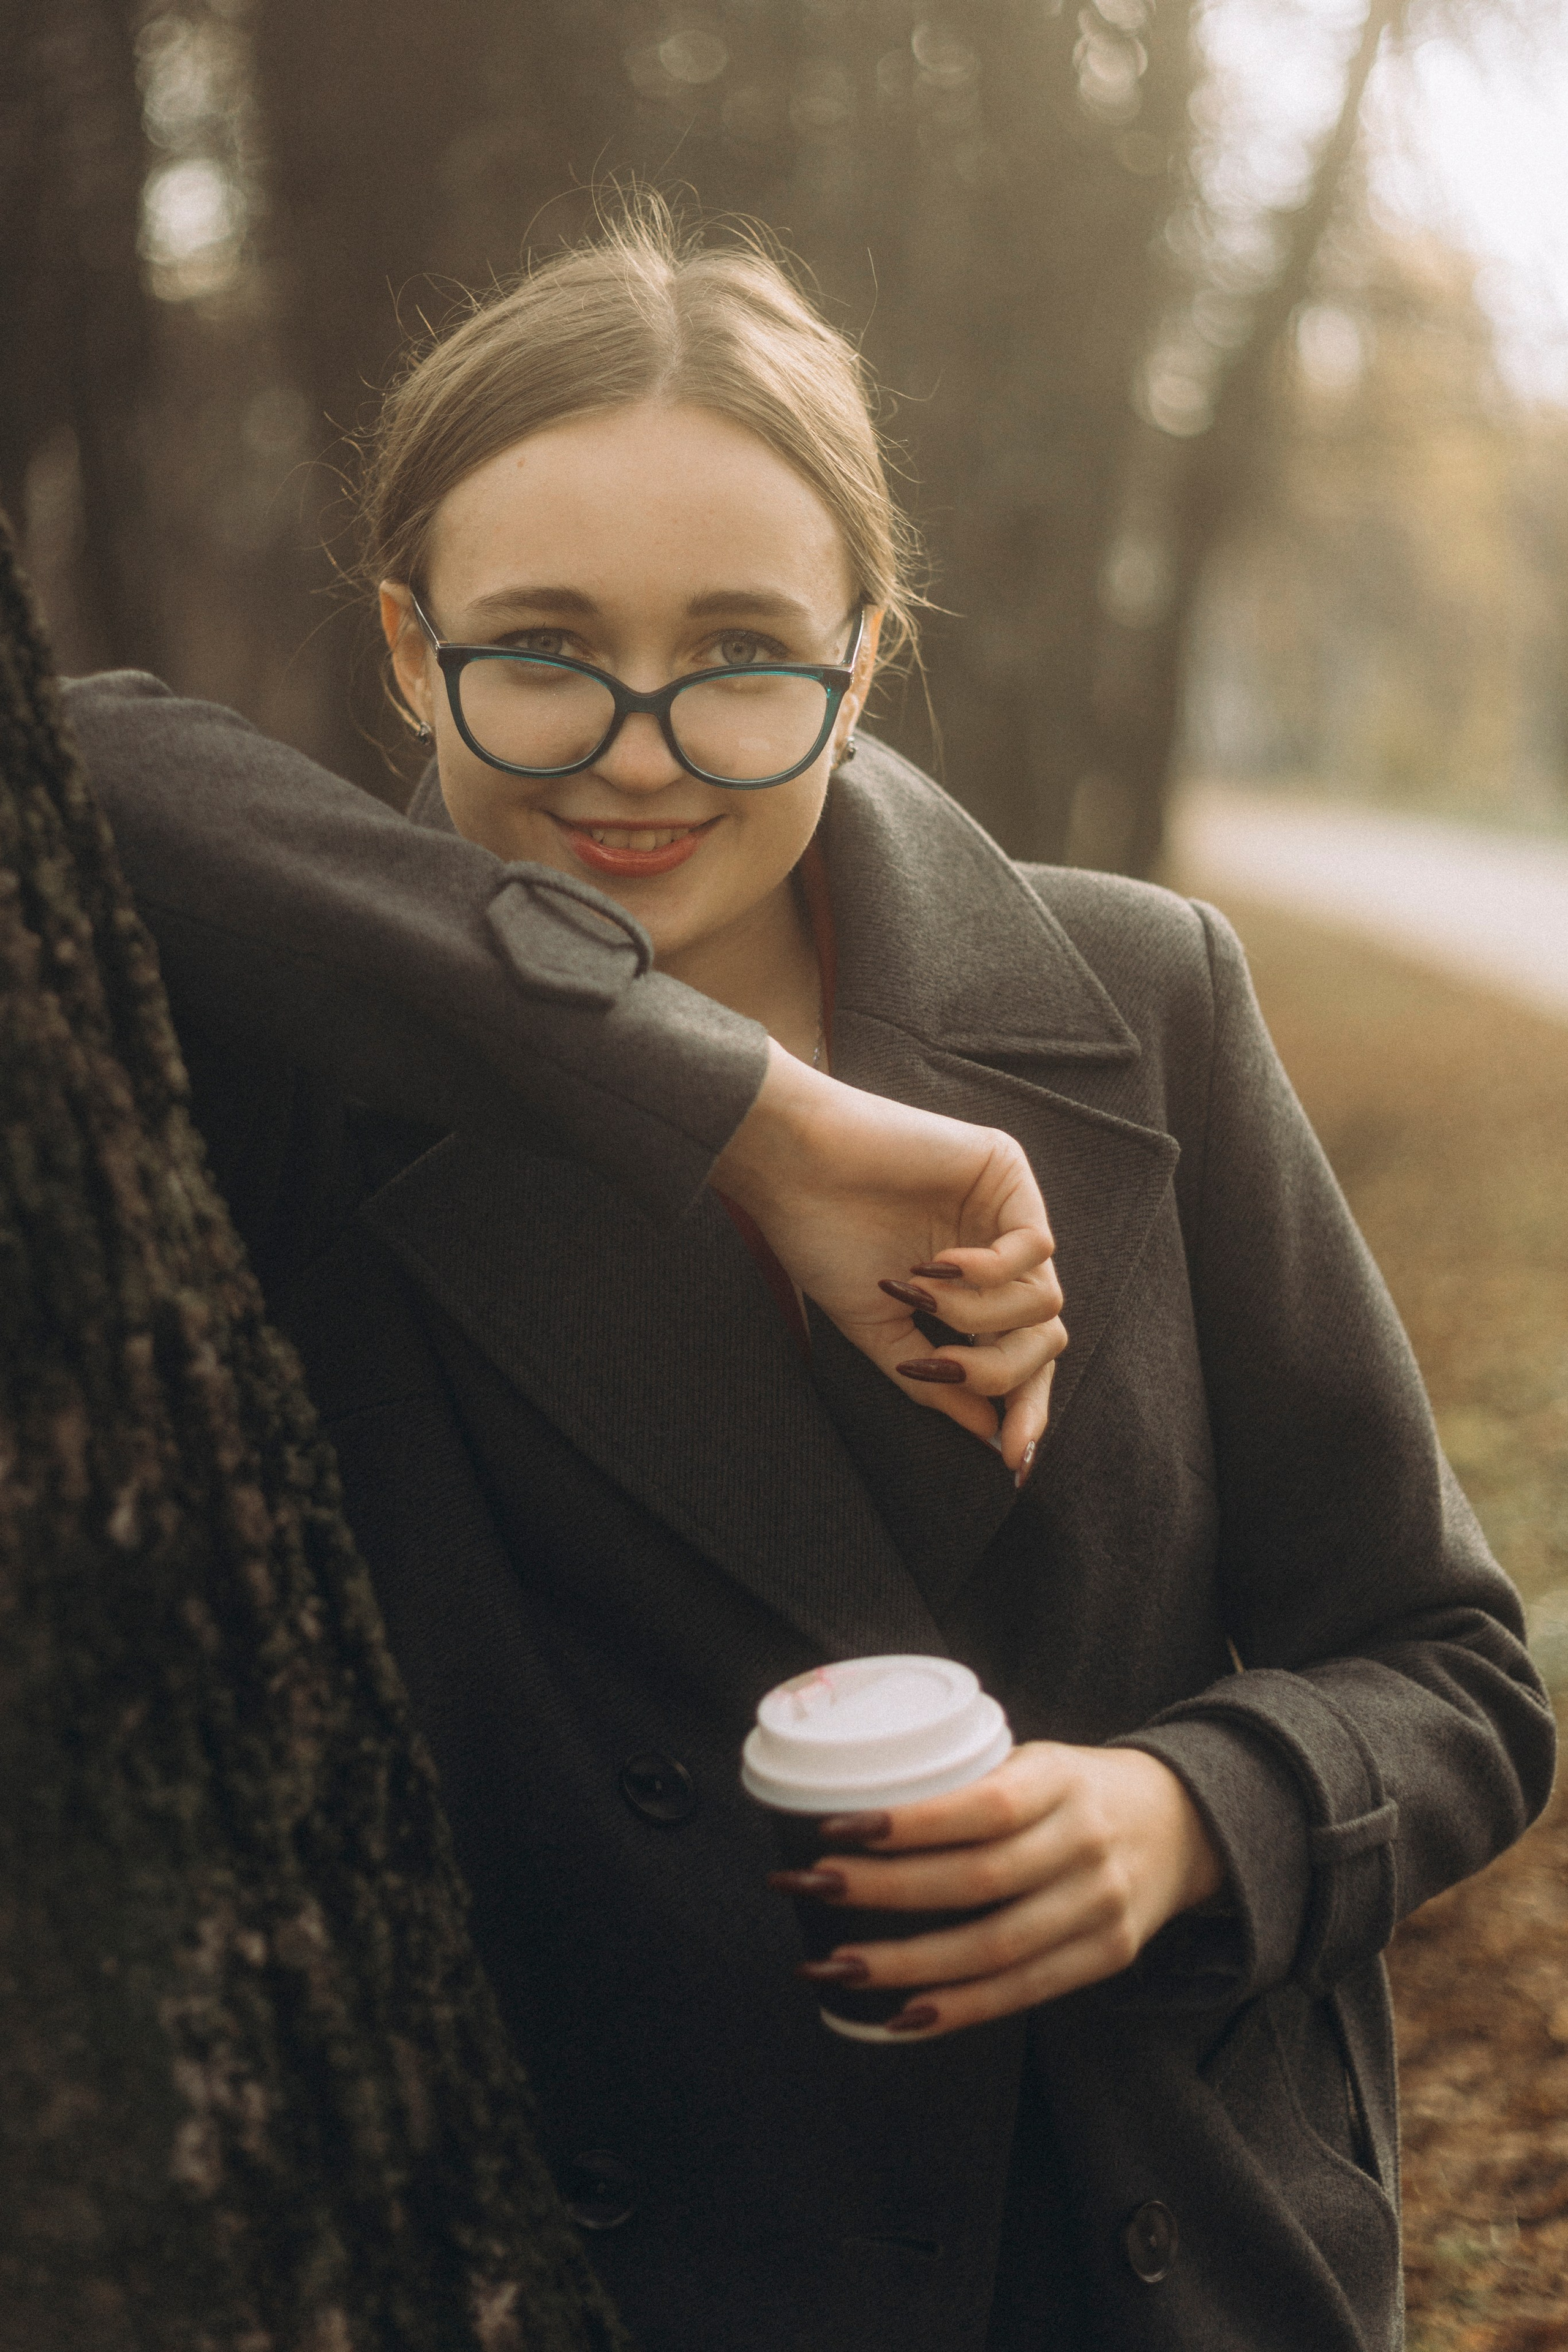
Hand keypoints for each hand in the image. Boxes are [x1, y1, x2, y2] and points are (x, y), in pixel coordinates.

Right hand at [712, 1042, 1065, 1474]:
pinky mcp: (1006, 1170)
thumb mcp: (879, 1329)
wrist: (790, 1167)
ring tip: (918, 1295)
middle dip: (999, 1369)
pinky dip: (991, 1272)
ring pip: (1046, 1300)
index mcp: (967, 1290)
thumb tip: (988, 1432)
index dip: (1025, 1407)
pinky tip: (940, 1263)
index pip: (1020, 1356)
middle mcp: (995, 1251)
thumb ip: (936, 1381)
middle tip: (941, 1367)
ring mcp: (1004, 1211)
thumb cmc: (821, 1239)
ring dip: (979, 1317)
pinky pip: (1037, 1248)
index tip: (1011, 1460)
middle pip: (1045, 1337)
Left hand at [773, 1743, 1223, 2038]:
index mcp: (1060, 1781)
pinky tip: (899, 2015)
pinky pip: (1022, 1993)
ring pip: (994, 1949)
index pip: (983, 1807)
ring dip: (905, 1964)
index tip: (834, 1830)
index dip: (909, 1824)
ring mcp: (1100, 1908)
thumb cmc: (1075, 1789)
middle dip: (883, 1891)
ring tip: (834, 1965)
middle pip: (977, 1881)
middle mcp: (1085, 1846)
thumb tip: (857, 1810)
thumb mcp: (1034, 1762)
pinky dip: (957, 2009)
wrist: (1182, 1824)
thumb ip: (969, 1787)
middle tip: (809, 1888)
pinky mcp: (1106, 1958)